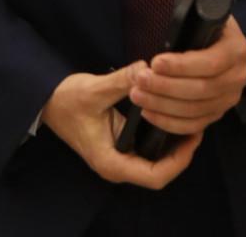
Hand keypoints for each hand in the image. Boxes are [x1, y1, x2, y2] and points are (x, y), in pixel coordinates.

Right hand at [40, 65, 202, 188]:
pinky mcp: (121, 146)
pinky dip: (164, 140)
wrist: (47, 102)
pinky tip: (174, 118)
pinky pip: (149, 151)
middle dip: (182, 153)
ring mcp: (119, 158)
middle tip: (199, 125)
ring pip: (157, 163)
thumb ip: (121, 81)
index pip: (155, 176)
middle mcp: (117, 165)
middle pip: (160, 172)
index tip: (193, 136)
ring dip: (175, 147)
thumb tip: (146, 69)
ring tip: (192, 120)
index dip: (179, 160)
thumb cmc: (66, 101)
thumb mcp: (93, 90)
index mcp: (111, 162)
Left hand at [130, 0, 245, 135]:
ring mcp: (229, 98)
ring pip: (196, 110)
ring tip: (136, 95)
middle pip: (202, 90)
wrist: (218, 41)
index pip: (213, 62)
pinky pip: (195, 125)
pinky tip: (148, 113)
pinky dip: (170, 123)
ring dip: (163, 106)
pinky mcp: (217, 113)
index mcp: (236, 47)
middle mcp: (238, 76)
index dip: (183, 65)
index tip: (155, 61)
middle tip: (139, 80)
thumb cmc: (205, 18)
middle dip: (167, 87)